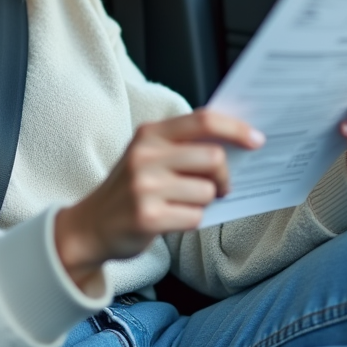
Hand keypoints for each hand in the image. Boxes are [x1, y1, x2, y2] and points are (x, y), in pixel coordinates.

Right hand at [54, 109, 263, 292]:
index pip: (203, 120)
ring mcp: (145, 187)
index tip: (257, 140)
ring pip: (207, 192)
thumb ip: (183, 145)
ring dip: (204, 203)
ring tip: (180, 204)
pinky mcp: (148, 217)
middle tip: (219, 187)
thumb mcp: (148, 156)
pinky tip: (170, 219)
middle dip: (224, 177)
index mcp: (149, 134)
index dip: (236, 128)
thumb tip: (235, 143)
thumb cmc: (130, 190)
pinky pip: (195, 217)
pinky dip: (191, 221)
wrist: (89, 227)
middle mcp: (145, 155)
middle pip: (214, 158)